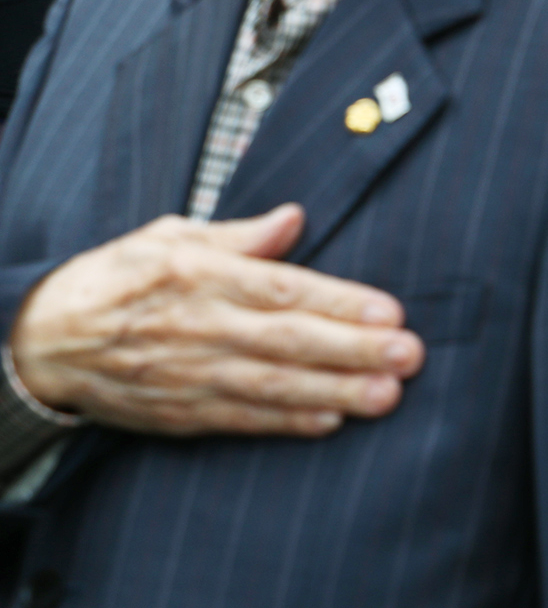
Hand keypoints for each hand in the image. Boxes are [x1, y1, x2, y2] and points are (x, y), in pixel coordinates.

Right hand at [10, 204, 423, 437]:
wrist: (45, 339)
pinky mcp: (179, 411)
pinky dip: (285, 422)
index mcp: (200, 274)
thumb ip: (239, 235)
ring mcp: (189, 373)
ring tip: (385, 395)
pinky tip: (329, 420)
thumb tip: (295, 218)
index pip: (284, 289)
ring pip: (272, 384)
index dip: (341, 302)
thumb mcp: (170, 236)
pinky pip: (240, 418)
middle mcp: (199, 326)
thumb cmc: (119, 277)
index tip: (390, 311)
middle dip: (353, 349)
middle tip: (407, 355)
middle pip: (288, 340)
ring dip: (333, 391)